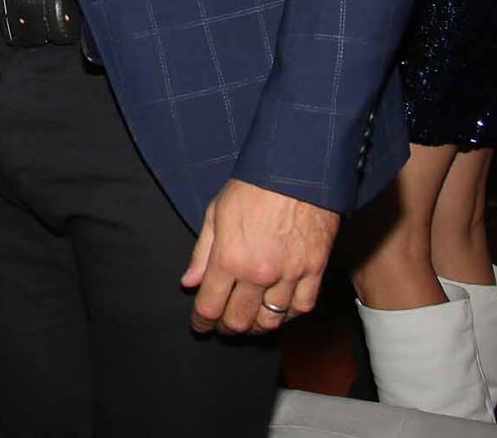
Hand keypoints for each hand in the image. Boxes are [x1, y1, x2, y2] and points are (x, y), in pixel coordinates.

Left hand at [181, 178, 339, 335]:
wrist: (296, 174)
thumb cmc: (252, 189)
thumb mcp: (214, 215)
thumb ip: (201, 254)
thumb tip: (189, 283)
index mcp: (229, 258)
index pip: (210, 306)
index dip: (201, 321)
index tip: (199, 325)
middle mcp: (259, 273)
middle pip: (239, 320)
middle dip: (226, 328)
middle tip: (221, 325)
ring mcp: (289, 276)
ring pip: (271, 321)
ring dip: (255, 328)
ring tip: (247, 323)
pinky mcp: (314, 272)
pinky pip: (300, 309)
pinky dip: (287, 317)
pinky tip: (277, 313)